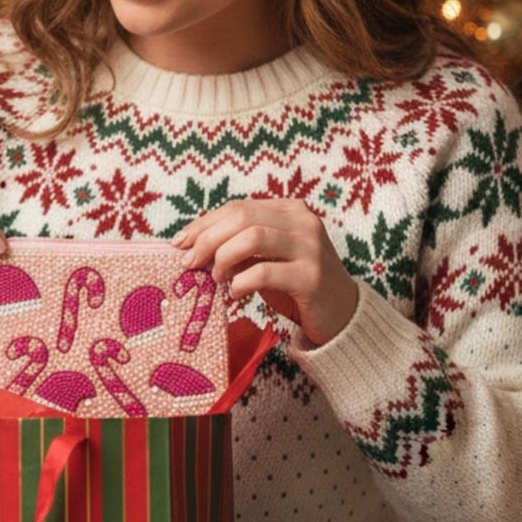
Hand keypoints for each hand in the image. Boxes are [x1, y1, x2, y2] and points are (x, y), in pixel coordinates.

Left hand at [174, 198, 358, 346]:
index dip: (204, 223)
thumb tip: (192, 247)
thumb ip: (238, 246)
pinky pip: (264, 272)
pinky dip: (241, 282)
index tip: (179, 242)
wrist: (341, 314)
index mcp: (290, 210)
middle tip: (189, 263)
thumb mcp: (266, 258)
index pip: (238, 207)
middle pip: (242, 218)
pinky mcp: (311, 277)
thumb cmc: (296, 285)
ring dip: (223, 258)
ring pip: (252, 238)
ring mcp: (310, 248)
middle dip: (207, 240)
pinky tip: (235, 294)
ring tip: (216, 278)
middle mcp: (303, 222)